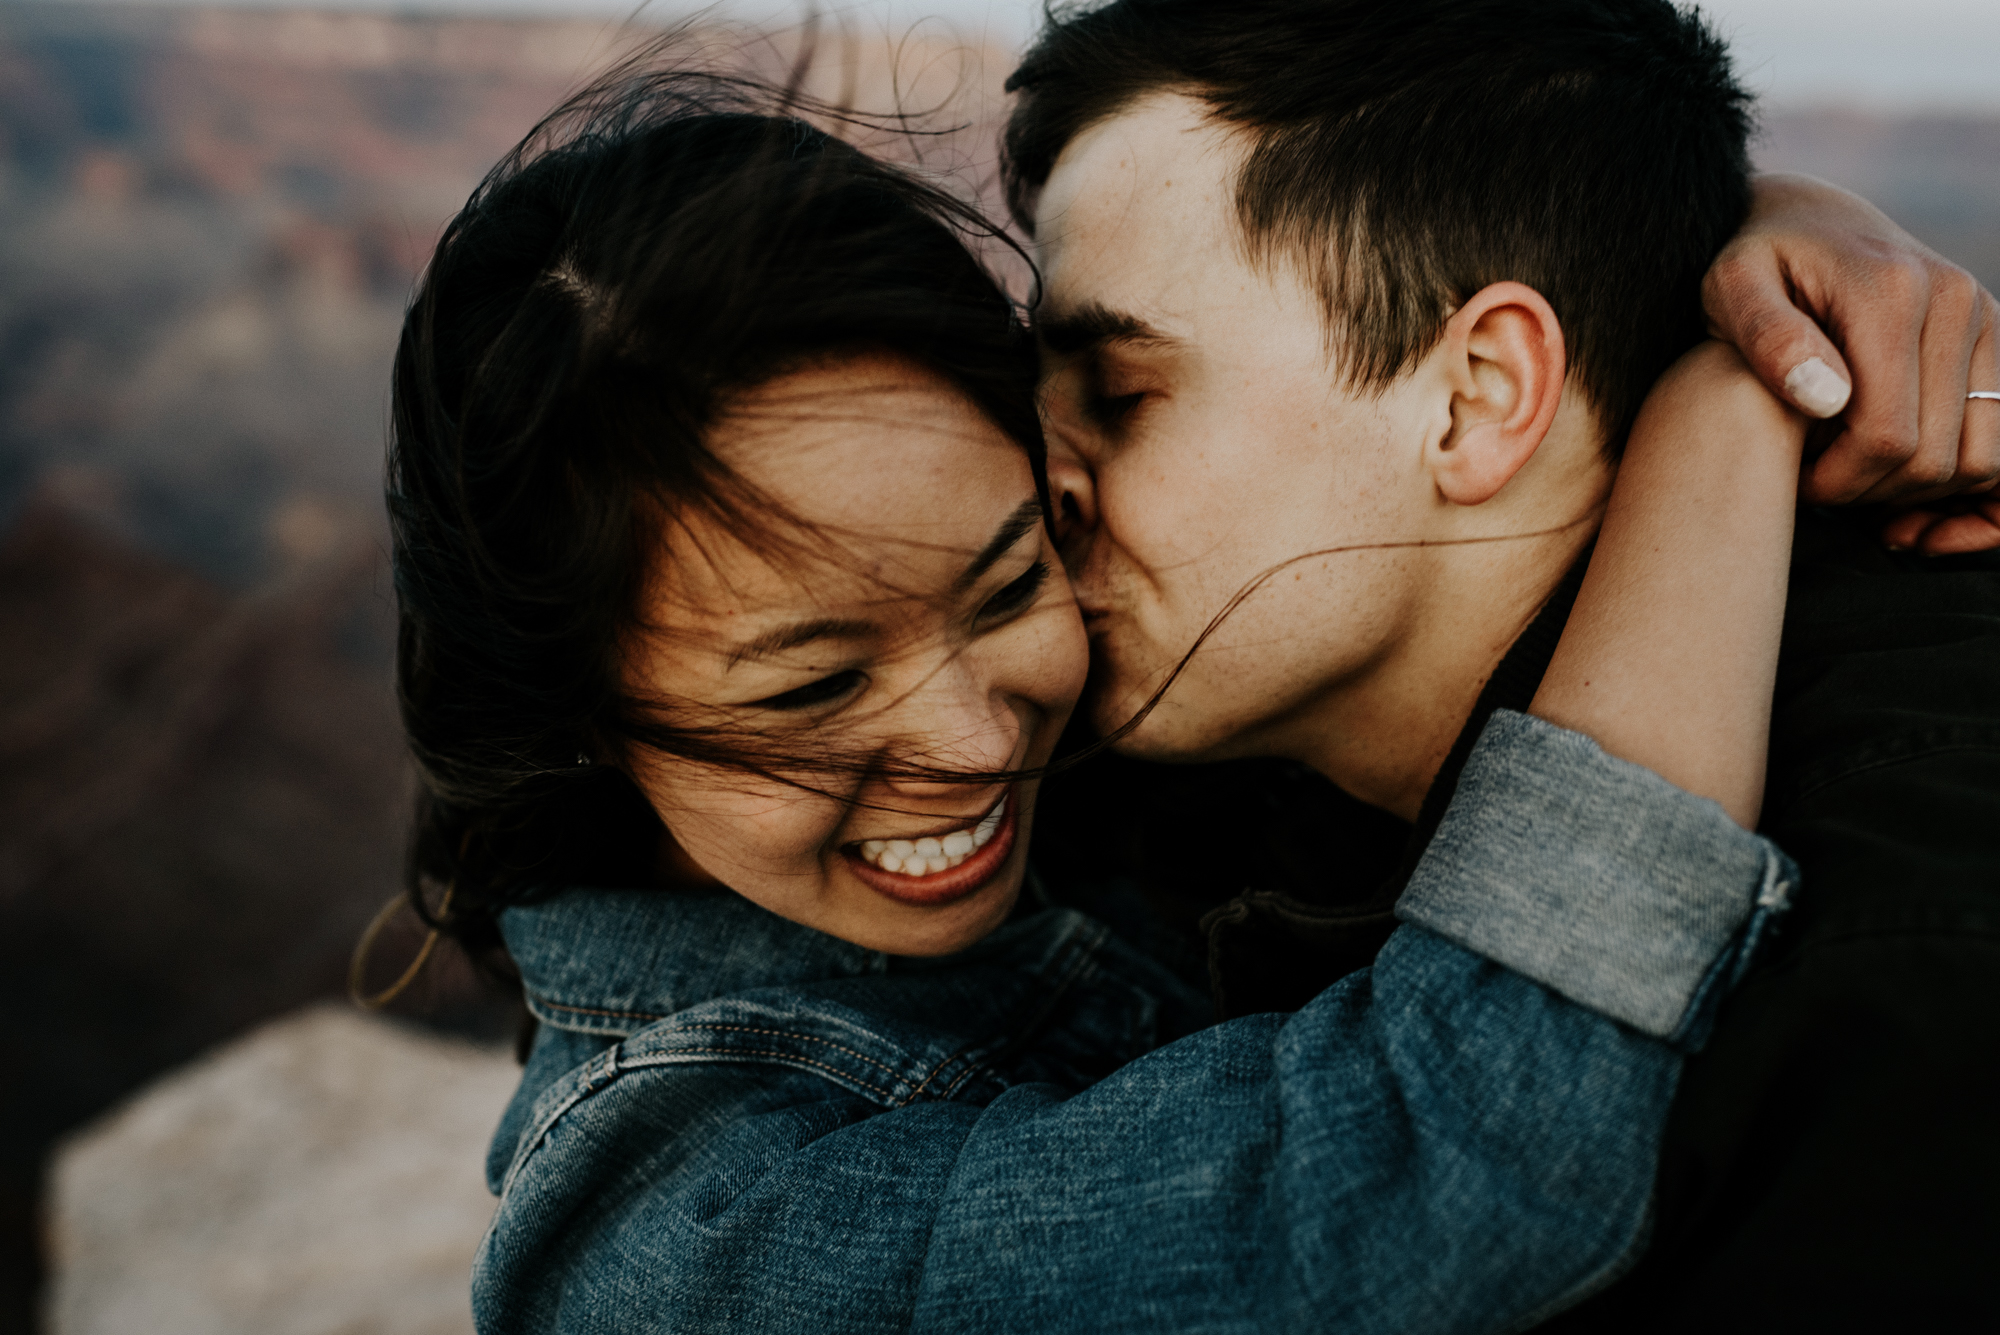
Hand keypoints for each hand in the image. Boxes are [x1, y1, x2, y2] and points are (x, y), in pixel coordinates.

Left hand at [1702, 173, 1999, 551]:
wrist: (1805, 220)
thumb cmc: (1754, 264)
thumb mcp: (1731, 289)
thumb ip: (1767, 336)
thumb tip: (1827, 397)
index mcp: (1893, 292)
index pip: (1885, 436)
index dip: (1837, 481)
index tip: (1794, 480)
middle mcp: (1956, 300)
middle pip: (1933, 456)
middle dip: (1869, 490)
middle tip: (1816, 482)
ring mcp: (1984, 318)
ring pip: (1975, 457)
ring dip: (1913, 489)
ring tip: (1849, 475)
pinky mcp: (1992, 338)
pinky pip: (1995, 440)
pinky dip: (1953, 476)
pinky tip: (1891, 473)